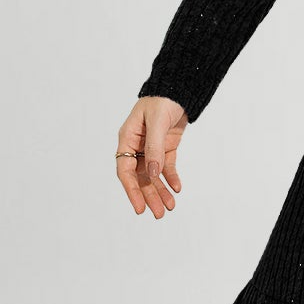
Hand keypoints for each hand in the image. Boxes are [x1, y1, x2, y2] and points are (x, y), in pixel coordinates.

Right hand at [116, 96, 187, 216]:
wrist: (178, 90)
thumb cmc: (162, 101)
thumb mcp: (157, 123)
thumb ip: (154, 149)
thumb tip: (153, 173)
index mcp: (127, 140)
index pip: (125, 171)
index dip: (132, 191)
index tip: (139, 208)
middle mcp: (137, 147)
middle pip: (141, 177)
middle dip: (149, 196)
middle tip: (158, 214)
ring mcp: (151, 149)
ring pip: (154, 176)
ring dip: (161, 191)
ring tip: (169, 207)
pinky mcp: (166, 148)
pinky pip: (167, 168)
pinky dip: (172, 179)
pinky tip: (177, 189)